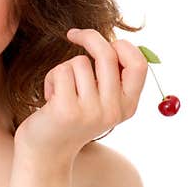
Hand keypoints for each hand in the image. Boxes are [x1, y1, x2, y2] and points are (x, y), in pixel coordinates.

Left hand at [14, 28, 147, 163]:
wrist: (48, 152)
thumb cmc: (73, 117)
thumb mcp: (101, 100)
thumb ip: (113, 76)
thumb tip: (114, 41)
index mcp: (128, 106)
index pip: (139, 64)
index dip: (123, 46)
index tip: (107, 42)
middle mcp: (114, 110)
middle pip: (107, 55)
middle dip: (89, 38)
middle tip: (74, 34)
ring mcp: (92, 111)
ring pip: (80, 63)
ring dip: (65, 69)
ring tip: (62, 90)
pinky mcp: (67, 110)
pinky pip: (62, 72)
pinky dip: (52, 79)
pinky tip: (51, 98)